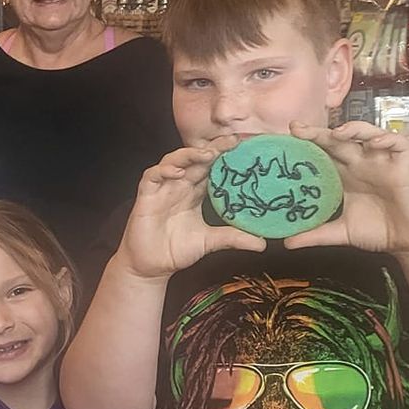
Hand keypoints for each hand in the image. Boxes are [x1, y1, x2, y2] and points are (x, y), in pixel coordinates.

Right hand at [118, 139, 264, 279]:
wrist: (151, 267)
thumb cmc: (176, 250)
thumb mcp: (210, 242)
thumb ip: (234, 238)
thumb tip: (263, 243)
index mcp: (195, 192)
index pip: (212, 167)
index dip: (227, 156)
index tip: (247, 147)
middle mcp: (179, 186)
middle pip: (196, 159)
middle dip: (214, 147)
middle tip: (233, 141)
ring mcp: (162, 189)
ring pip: (174, 161)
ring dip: (190, 154)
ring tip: (207, 153)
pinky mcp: (146, 196)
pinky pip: (152, 176)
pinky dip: (164, 170)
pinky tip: (178, 172)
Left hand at [287, 121, 408, 256]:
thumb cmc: (379, 230)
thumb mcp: (341, 233)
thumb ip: (315, 235)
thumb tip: (285, 242)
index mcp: (345, 175)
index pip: (323, 153)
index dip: (307, 144)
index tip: (286, 139)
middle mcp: (362, 164)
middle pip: (339, 140)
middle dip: (319, 132)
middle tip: (298, 129)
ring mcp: (382, 163)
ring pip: (369, 134)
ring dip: (354, 129)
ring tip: (337, 133)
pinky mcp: (403, 168)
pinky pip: (399, 145)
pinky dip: (389, 140)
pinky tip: (375, 143)